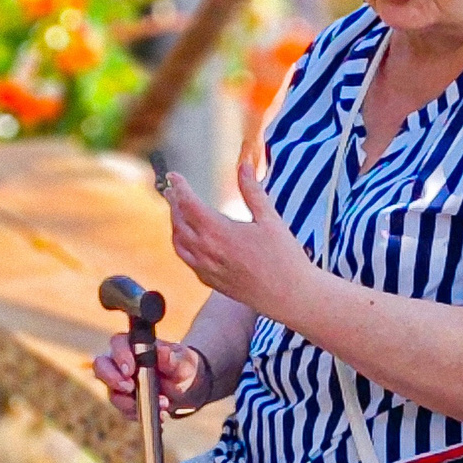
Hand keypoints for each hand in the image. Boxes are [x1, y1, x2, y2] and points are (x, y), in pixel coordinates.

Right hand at [90, 335, 205, 418]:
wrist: (184, 385)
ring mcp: (119, 382)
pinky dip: (141, 414)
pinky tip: (160, 415)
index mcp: (133, 344)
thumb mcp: (182, 361)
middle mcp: (120, 362)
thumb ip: (172, 358)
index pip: (117, 344)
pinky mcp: (124, 401)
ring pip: (113, 393)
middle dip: (112, 380)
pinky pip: (125, 410)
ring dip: (134, 403)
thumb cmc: (181, 365)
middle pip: (101, 367)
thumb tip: (163, 352)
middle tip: (130, 388)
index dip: (120, 357)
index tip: (130, 371)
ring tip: (162, 404)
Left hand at [165, 160, 316, 318]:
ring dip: (175, 225)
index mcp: (219, 232)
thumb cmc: (284, 257)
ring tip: (177, 212)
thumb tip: (244, 166)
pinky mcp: (212, 282)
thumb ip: (253, 191)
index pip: (189, 204)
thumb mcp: (270, 219)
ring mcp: (207, 269)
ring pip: (179, 243)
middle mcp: (207, 252)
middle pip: (179, 222)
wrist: (290, 296)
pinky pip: (188, 261)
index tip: (173, 176)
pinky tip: (189, 241)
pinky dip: (182, 245)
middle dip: (174, 204)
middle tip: (172, 190)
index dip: (179, 187)